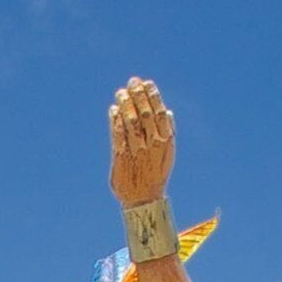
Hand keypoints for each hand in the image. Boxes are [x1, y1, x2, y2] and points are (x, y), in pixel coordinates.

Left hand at [109, 78, 173, 208]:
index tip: (146, 83)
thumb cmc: (155, 173)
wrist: (143, 198)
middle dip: (138, 95)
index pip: (159, 112)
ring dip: (125, 104)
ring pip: (130, 122)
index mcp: (165, 141)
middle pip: (144, 114)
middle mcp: (152, 144)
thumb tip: (167, 111)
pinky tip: (113, 110)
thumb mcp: (168, 154)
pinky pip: (117, 134)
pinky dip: (115, 120)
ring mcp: (136, 151)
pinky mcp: (121, 157)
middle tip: (132, 82)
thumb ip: (168, 132)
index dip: (152, 96)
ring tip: (121, 92)